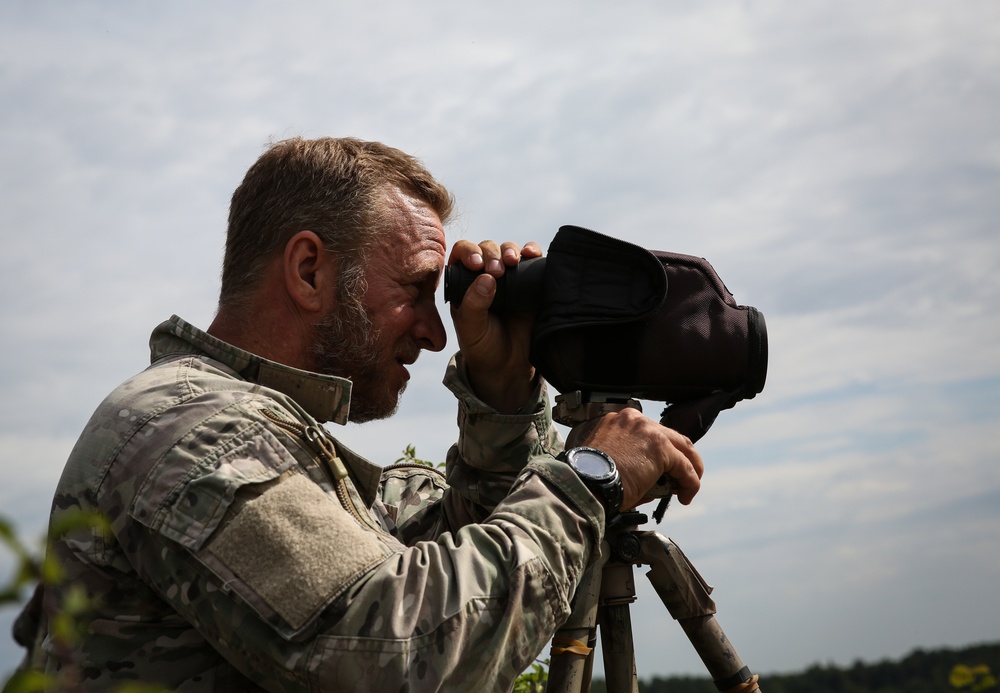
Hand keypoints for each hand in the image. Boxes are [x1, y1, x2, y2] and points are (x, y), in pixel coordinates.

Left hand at [448, 239, 542, 412]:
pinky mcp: (529, 283)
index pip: (462, 254)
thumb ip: (474, 304)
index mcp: (463, 283)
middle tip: (497, 271)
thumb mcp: (471, 328)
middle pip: (487, 248)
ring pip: (508, 250)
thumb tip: (486, 278)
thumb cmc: (482, 346)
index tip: (476, 263)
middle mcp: (485, 275)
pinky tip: (532, 254)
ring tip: (513, 262)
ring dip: (511, 250)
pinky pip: (531, 260)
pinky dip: (532, 252)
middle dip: (491, 254)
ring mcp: (508, 278)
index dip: (468, 251)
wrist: (509, 365)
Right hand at [569, 408, 703, 509]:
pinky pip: (684, 467)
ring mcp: (648, 431)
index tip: (663, 469)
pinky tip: (686, 495)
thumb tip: (654, 482)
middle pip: (670, 436)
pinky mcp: (660, 448)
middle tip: (683, 476)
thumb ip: (631, 462)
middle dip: (681, 457)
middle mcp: (634, 420)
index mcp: (618, 421)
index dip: (661, 452)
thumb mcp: (609, 461)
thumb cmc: (590, 478)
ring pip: (682, 448)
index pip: (649, 433)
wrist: (585, 482)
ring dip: (690, 469)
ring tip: (689, 488)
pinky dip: (690, 482)